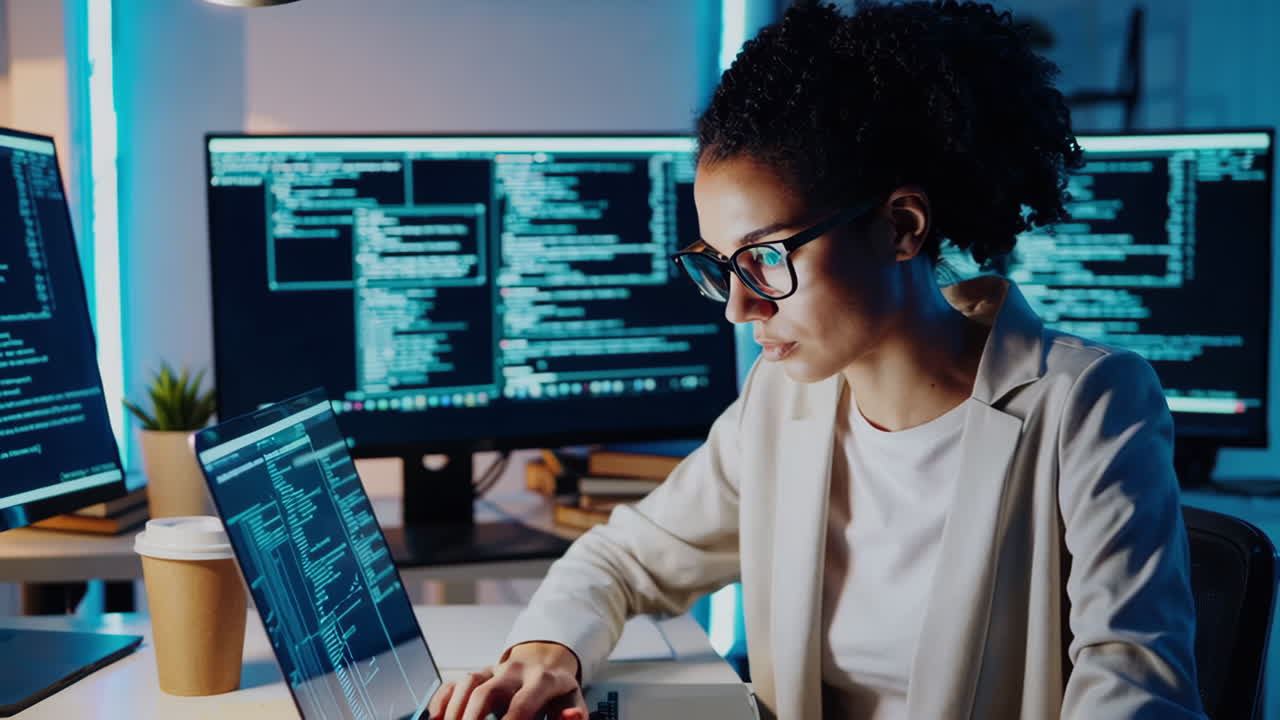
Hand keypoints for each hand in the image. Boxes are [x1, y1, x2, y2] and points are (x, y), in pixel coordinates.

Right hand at [426, 641, 588, 719]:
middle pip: (486, 692)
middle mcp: (514, 671)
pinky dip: (443, 700)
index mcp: (542, 680)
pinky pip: (455, 683)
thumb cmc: (557, 693)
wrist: (547, 662)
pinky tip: (436, 718)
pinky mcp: (479, 674)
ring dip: (455, 711)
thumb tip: (571, 716)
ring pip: (467, 684)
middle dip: (472, 718)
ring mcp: (494, 670)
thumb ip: (574, 714)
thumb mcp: (572, 701)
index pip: (521, 704)